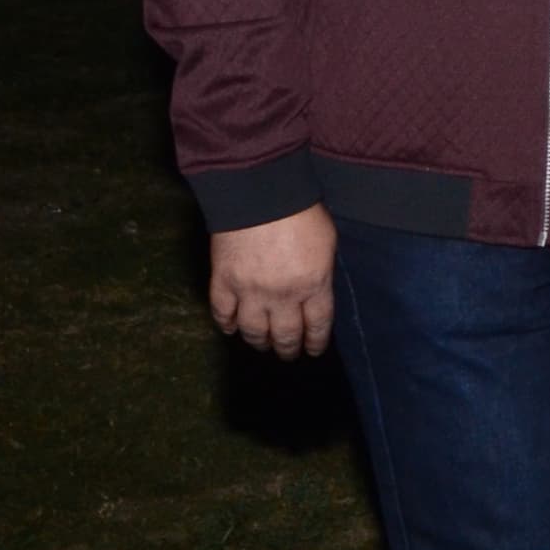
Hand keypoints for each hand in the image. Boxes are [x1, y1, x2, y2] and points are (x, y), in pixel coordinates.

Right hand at [209, 207, 335, 357]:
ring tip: (261, 345)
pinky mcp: (222, 282)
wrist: (258, 195)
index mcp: (313, 286)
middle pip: (285, 334)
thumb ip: (321, 272)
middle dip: (287, 348)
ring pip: (252, 330)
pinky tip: (230, 329)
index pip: (317, 325)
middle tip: (287, 354)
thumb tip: (316, 289)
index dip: (314, 342)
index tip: (312, 351)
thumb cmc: (301, 213)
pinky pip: (222, 313)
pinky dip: (225, 324)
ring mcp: (249, 292)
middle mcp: (282, 297)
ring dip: (258, 341)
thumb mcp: (327, 243)